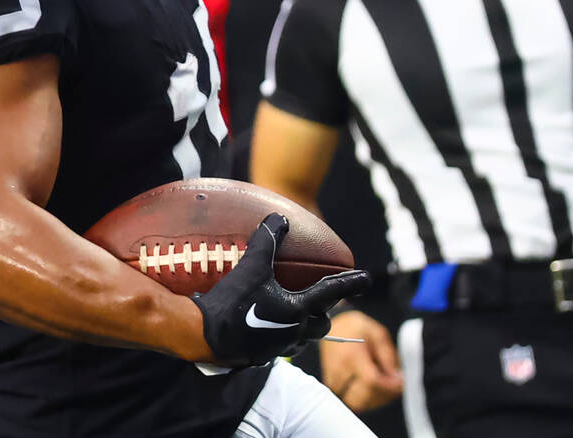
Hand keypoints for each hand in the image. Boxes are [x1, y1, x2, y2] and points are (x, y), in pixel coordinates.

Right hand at [190, 213, 371, 367]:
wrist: (205, 336)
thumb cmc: (231, 301)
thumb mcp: (251, 266)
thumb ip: (267, 240)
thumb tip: (279, 217)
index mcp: (298, 309)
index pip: (331, 292)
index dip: (351, 283)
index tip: (368, 279)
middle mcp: (295, 331)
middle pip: (323, 322)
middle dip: (326, 310)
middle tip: (322, 297)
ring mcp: (281, 347)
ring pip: (306, 336)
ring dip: (308, 323)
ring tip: (299, 310)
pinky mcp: (265, 356)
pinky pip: (287, 344)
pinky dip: (288, 332)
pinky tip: (273, 323)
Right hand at [321, 310, 403, 411]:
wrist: (334, 325)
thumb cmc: (356, 327)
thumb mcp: (377, 333)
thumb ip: (388, 356)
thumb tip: (396, 378)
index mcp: (352, 355)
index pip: (371, 381)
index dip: (389, 386)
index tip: (399, 382)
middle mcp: (340, 369)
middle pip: (361, 400)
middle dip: (380, 397)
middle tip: (391, 384)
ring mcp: (333, 377)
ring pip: (355, 403)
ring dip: (372, 399)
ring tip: (380, 382)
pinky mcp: (331, 382)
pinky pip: (349, 400)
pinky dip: (363, 397)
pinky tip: (370, 385)